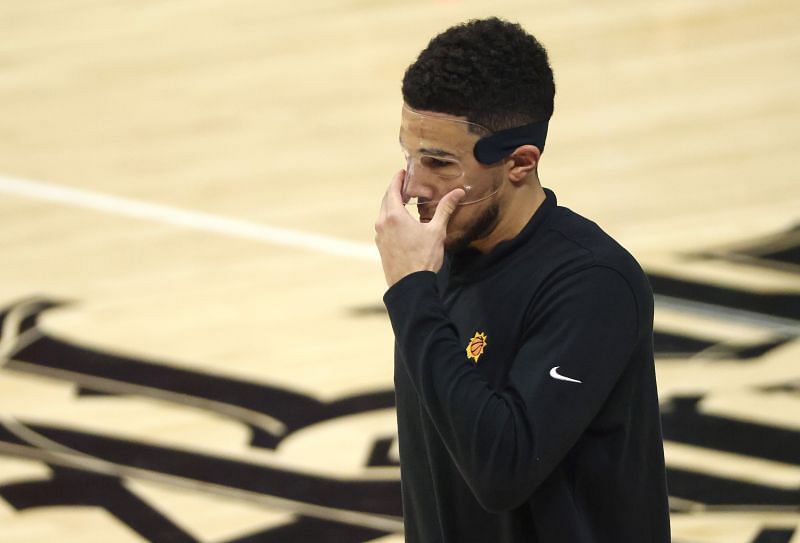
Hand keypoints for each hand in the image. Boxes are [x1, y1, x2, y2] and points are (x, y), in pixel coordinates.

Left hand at [374, 170, 464, 286]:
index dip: (398, 179)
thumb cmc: (423, 258)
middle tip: (407, 184)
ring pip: (384, 212)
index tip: (403, 172)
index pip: (392, 189)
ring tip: (406, 201)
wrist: (410, 285)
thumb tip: (458, 192)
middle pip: (386, 199)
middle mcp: (382, 222)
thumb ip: (445, 209)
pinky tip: (403, 221)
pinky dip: (391, 217)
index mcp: (394, 215)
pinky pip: (384, 224)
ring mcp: (379, 234)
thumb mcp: (437, 231)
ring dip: (393, 204)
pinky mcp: (381, 245)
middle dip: (396, 190)